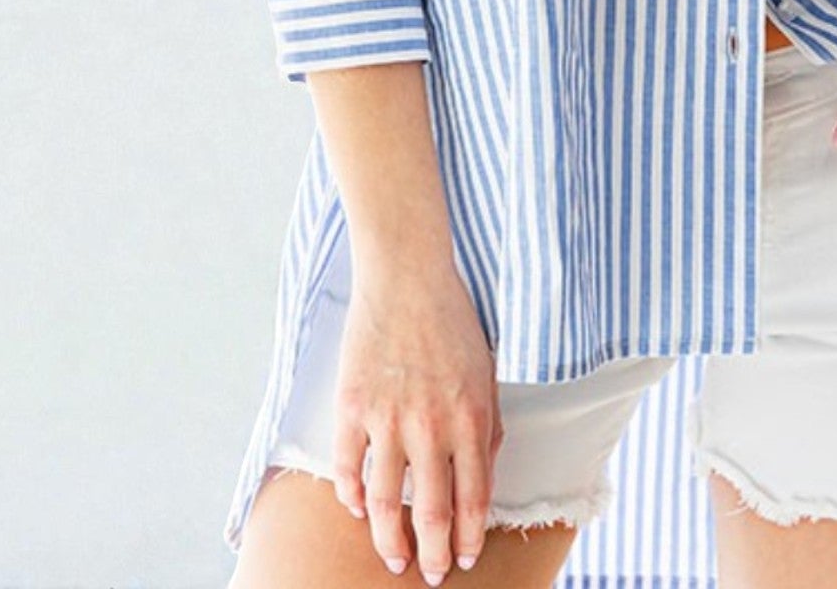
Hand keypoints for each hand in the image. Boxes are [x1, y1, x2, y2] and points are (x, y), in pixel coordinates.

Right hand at [331, 256, 503, 581]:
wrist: (407, 277)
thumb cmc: (452, 321)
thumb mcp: (486, 373)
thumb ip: (487, 424)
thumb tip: (482, 473)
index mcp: (471, 417)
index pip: (472, 498)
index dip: (467, 536)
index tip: (462, 558)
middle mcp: (432, 426)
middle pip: (431, 511)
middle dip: (431, 554)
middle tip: (427, 576)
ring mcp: (389, 419)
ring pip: (385, 501)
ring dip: (389, 538)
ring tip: (394, 556)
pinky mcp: (353, 407)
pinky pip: (350, 467)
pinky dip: (351, 496)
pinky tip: (356, 509)